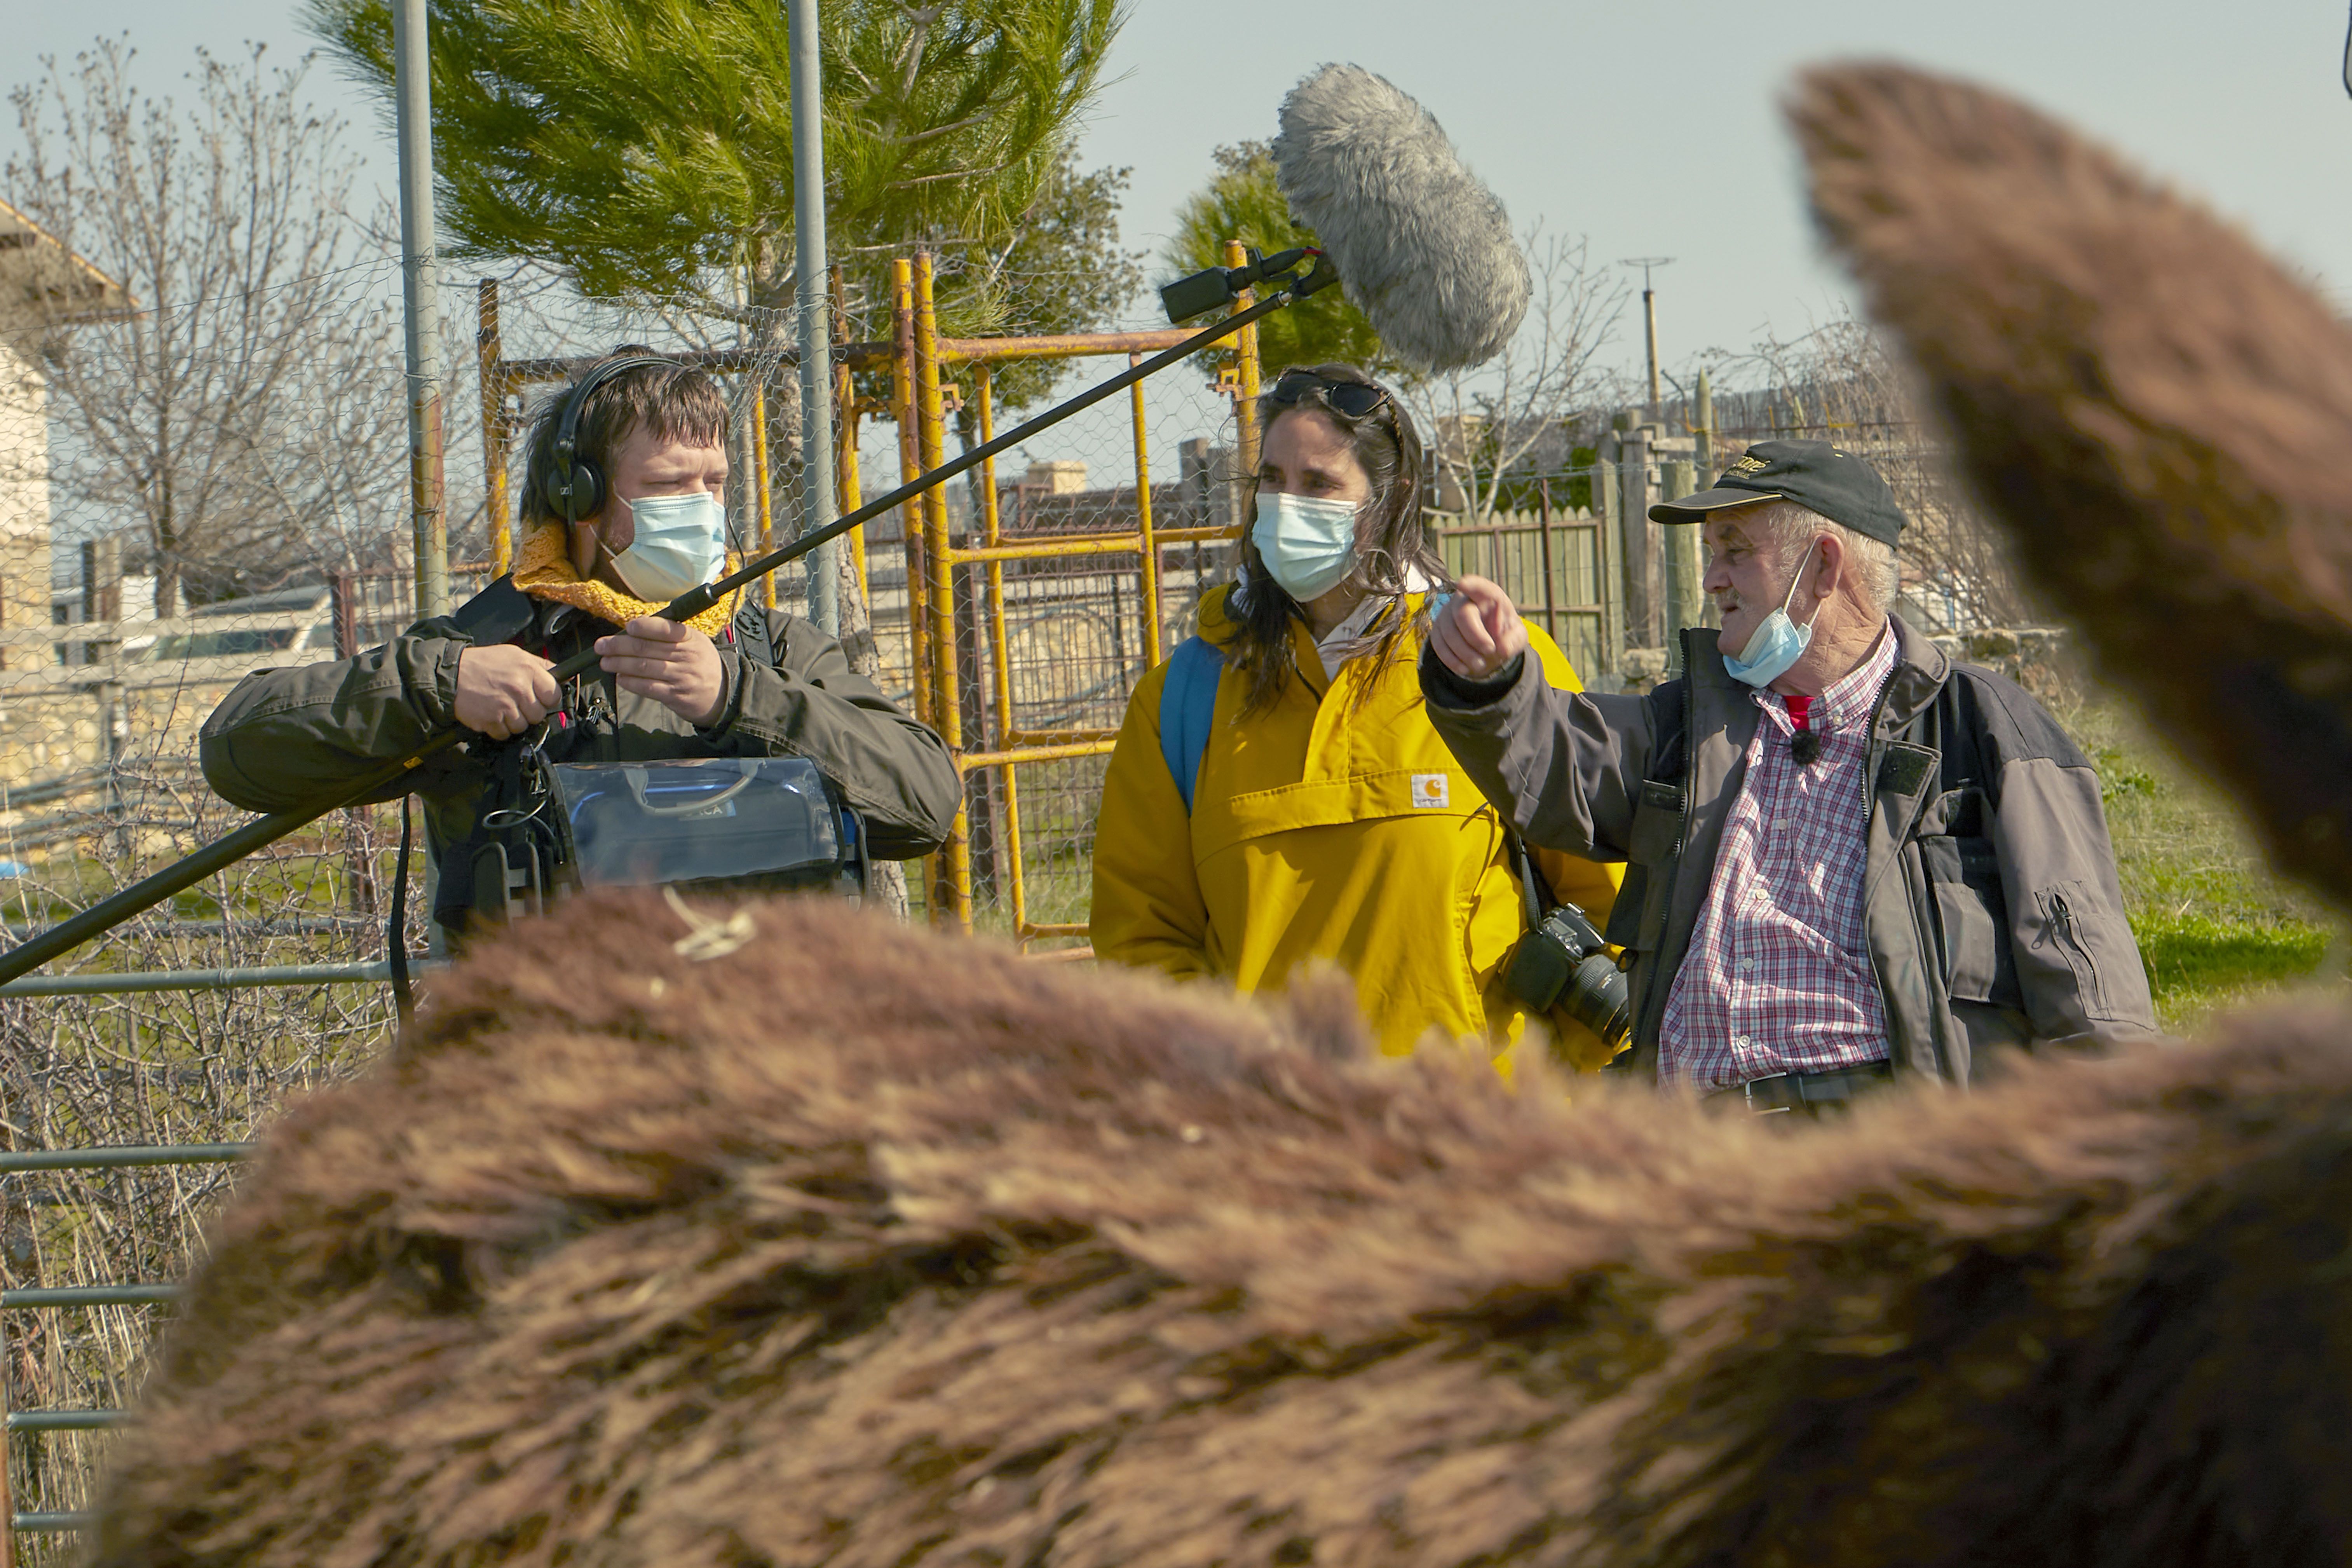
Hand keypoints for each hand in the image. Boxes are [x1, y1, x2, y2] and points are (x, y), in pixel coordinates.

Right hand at [453, 644, 558, 739]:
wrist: (450, 674)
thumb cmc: (482, 663)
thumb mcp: (514, 655)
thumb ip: (539, 664)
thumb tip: (563, 674)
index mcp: (528, 670)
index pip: (554, 694)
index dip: (548, 699)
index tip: (540, 698)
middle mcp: (519, 688)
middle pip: (539, 714)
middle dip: (529, 712)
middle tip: (516, 703)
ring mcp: (506, 706)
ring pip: (523, 726)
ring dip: (514, 722)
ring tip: (501, 707)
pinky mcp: (491, 721)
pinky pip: (505, 734)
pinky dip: (499, 729)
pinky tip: (492, 715)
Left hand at [597, 616, 726, 727]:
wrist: (722, 693)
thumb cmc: (701, 663)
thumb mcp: (694, 642)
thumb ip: (670, 634)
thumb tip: (636, 627)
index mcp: (690, 638)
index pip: (665, 629)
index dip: (645, 627)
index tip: (628, 627)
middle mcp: (686, 656)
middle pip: (646, 648)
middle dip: (619, 646)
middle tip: (601, 646)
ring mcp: (680, 676)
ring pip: (643, 667)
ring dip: (620, 664)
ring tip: (605, 662)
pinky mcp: (674, 695)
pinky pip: (648, 687)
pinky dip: (631, 683)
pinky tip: (620, 678)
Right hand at [1429, 575, 1527, 679]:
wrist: (1488, 646)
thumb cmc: (1503, 633)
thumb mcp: (1517, 636)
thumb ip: (1515, 639)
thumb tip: (1502, 648)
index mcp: (1487, 595)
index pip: (1479, 587)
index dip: (1471, 585)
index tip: (1463, 584)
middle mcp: (1463, 601)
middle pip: (1462, 614)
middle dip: (1475, 636)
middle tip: (1490, 650)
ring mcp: (1446, 615)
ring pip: (1449, 633)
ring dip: (1465, 653)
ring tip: (1480, 665)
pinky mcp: (1437, 631)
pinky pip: (1438, 645)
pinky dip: (1452, 660)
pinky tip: (1464, 668)